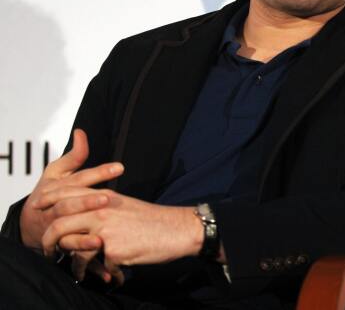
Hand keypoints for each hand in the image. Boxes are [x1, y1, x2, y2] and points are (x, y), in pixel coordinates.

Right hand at [20, 129, 123, 248]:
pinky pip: (70, 252)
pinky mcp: (58, 245)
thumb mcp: (57, 173)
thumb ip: (74, 156)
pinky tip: (101, 252)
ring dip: (83, 232)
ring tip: (102, 229)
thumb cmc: (48, 194)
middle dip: (87, 200)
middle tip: (109, 197)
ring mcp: (54, 228)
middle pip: (69, 203)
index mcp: (56, 188)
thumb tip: (81, 132)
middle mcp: (53, 208)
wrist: (29, 224)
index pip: (78, 178)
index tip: (120, 168)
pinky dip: (85, 254)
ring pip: (66, 227)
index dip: (98, 173)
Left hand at [42, 192, 203, 272]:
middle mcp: (100, 210)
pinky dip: (103, 273)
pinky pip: (96, 265)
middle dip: (49, 242)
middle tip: (50, 252)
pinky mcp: (114, 250)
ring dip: (74, 264)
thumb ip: (100, 206)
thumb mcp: (123, 205)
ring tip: (79, 272)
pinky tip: (111, 276)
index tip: (40, 214)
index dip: (47, 204)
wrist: (177, 229)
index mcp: (103, 196)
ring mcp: (106, 230)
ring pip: (73, 249)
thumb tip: (79, 217)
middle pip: (59, 224)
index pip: (64, 195)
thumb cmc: (153, 219)